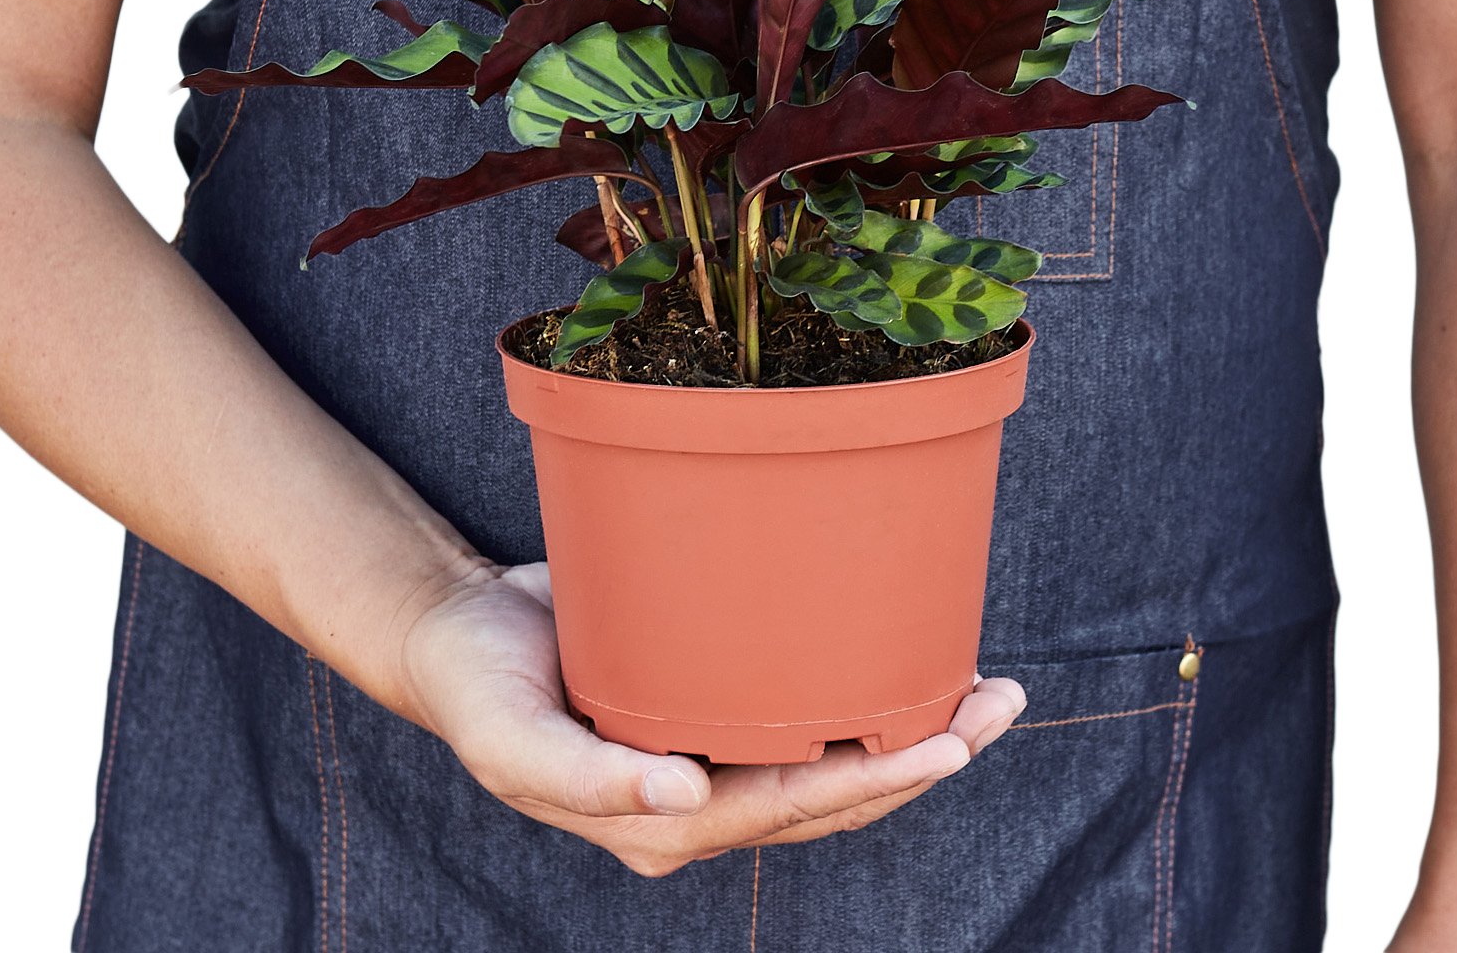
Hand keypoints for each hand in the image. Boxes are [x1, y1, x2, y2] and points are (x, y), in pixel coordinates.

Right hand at [400, 560, 1025, 875]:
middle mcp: (702, 798)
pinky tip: (911, 659)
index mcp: (662, 822)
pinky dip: (863, 692)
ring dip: (913, 729)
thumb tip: (685, 800)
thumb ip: (590, 778)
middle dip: (922, 755)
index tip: (946, 745)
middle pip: (833, 792)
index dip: (873, 782)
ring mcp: (712, 754)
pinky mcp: (712, 700)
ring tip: (988, 689)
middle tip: (998, 702)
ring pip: (832, 759)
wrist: (458, 635)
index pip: (790, 808)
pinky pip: (802, 710)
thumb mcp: (513, 741)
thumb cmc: (481, 690)